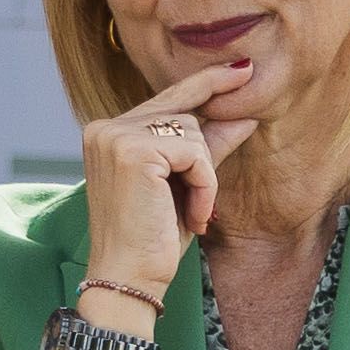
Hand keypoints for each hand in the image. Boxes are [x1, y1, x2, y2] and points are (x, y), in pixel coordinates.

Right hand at [76, 61, 261, 295]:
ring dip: (205, 175)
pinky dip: (205, 185)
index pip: (166, 100)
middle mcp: (105, 128)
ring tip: (192, 211)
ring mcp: (115, 136)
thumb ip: (209, 146)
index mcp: (108, 133)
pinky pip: (194, 152)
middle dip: (208, 142)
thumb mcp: (186, 185)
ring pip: (192, 132)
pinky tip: (194, 214)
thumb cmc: (153, 239)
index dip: (206, 83)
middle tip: (210, 170)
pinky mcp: (132, 151)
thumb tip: (244, 114)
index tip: (242, 69)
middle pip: (182, 112)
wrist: (128, 280)